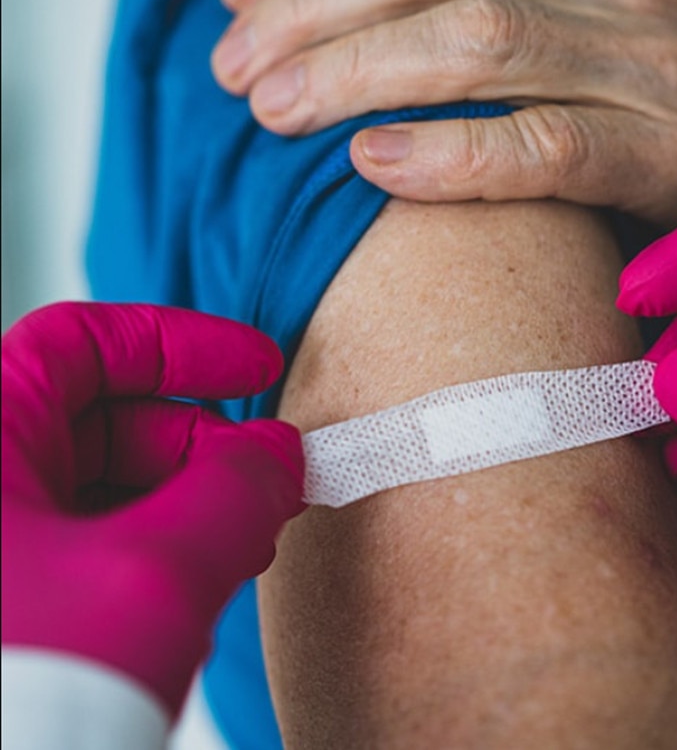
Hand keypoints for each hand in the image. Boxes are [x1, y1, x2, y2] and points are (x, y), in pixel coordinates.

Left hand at [1, 302, 304, 715]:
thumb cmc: (14, 701)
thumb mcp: (152, 577)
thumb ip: (235, 493)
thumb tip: (282, 455)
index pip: (83, 343)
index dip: (181, 344)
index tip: (257, 366)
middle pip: (99, 420)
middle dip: (199, 440)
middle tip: (268, 476)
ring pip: (97, 490)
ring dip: (184, 500)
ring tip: (243, 539)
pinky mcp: (7, 603)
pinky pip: (86, 549)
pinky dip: (153, 550)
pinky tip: (194, 586)